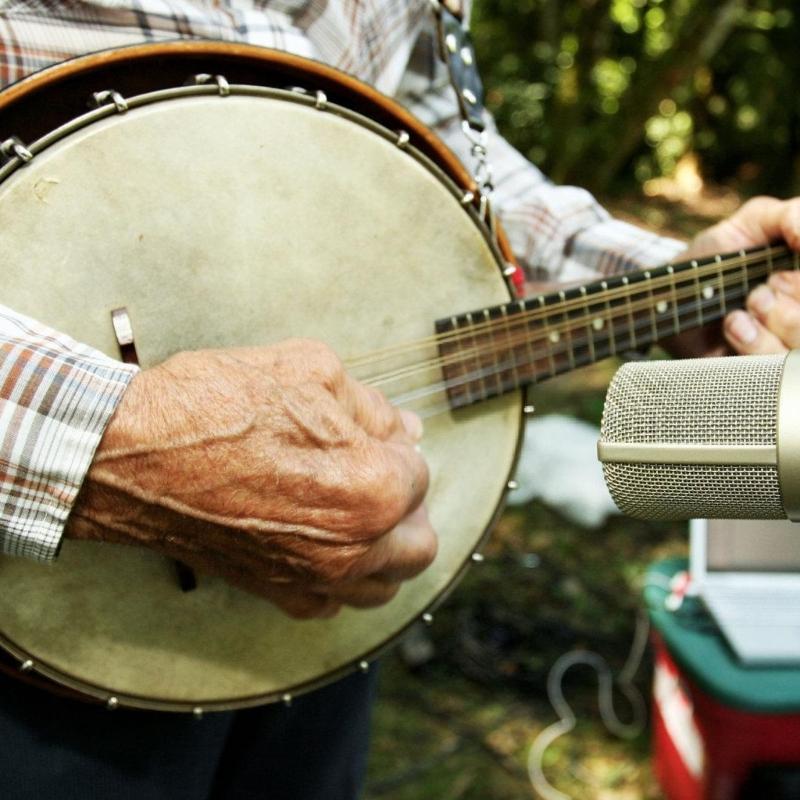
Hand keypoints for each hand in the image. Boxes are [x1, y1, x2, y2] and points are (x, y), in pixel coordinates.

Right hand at [66, 340, 436, 618]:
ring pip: (383, 585)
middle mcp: (352, 548)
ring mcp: (312, 579)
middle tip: (380, 471)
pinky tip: (323, 542)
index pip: (420, 475)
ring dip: (385, 548)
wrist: (131, 454)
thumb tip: (407, 430)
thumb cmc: (214, 405)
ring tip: (359, 510)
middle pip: (419, 544)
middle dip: (409, 505)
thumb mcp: (310, 371)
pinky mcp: (275, 593)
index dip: (400, 448)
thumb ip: (373, 406)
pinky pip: (332, 603)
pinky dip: (341, 577)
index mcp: (372, 489)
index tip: (375, 435)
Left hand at [675, 196, 799, 356]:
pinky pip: (775, 370)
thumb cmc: (714, 257)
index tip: (780, 274)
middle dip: (789, 302)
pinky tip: (733, 324)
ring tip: (743, 307)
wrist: (668, 295)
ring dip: (773, 321)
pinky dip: (753, 342)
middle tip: (759, 290)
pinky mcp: (760, 373)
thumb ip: (790, 216)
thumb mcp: (753, 222)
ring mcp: (785, 346)